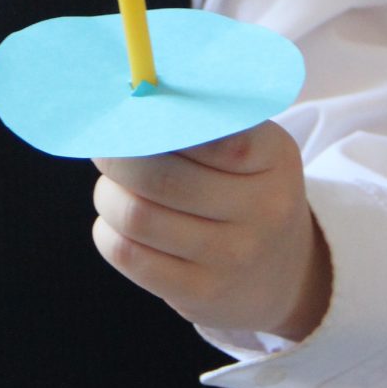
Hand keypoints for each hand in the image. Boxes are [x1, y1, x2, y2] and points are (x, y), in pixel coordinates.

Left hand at [92, 123, 331, 340]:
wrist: (281, 274)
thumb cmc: (246, 191)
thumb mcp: (251, 148)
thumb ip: (203, 120)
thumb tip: (134, 94)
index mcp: (273, 158)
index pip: (211, 133)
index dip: (156, 120)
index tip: (130, 111)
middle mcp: (261, 209)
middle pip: (158, 176)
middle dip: (115, 157)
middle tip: (106, 146)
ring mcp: (232, 256)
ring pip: (135, 215)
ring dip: (108, 193)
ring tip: (113, 186)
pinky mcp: (200, 293)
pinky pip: (127, 254)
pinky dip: (108, 230)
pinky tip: (119, 223)